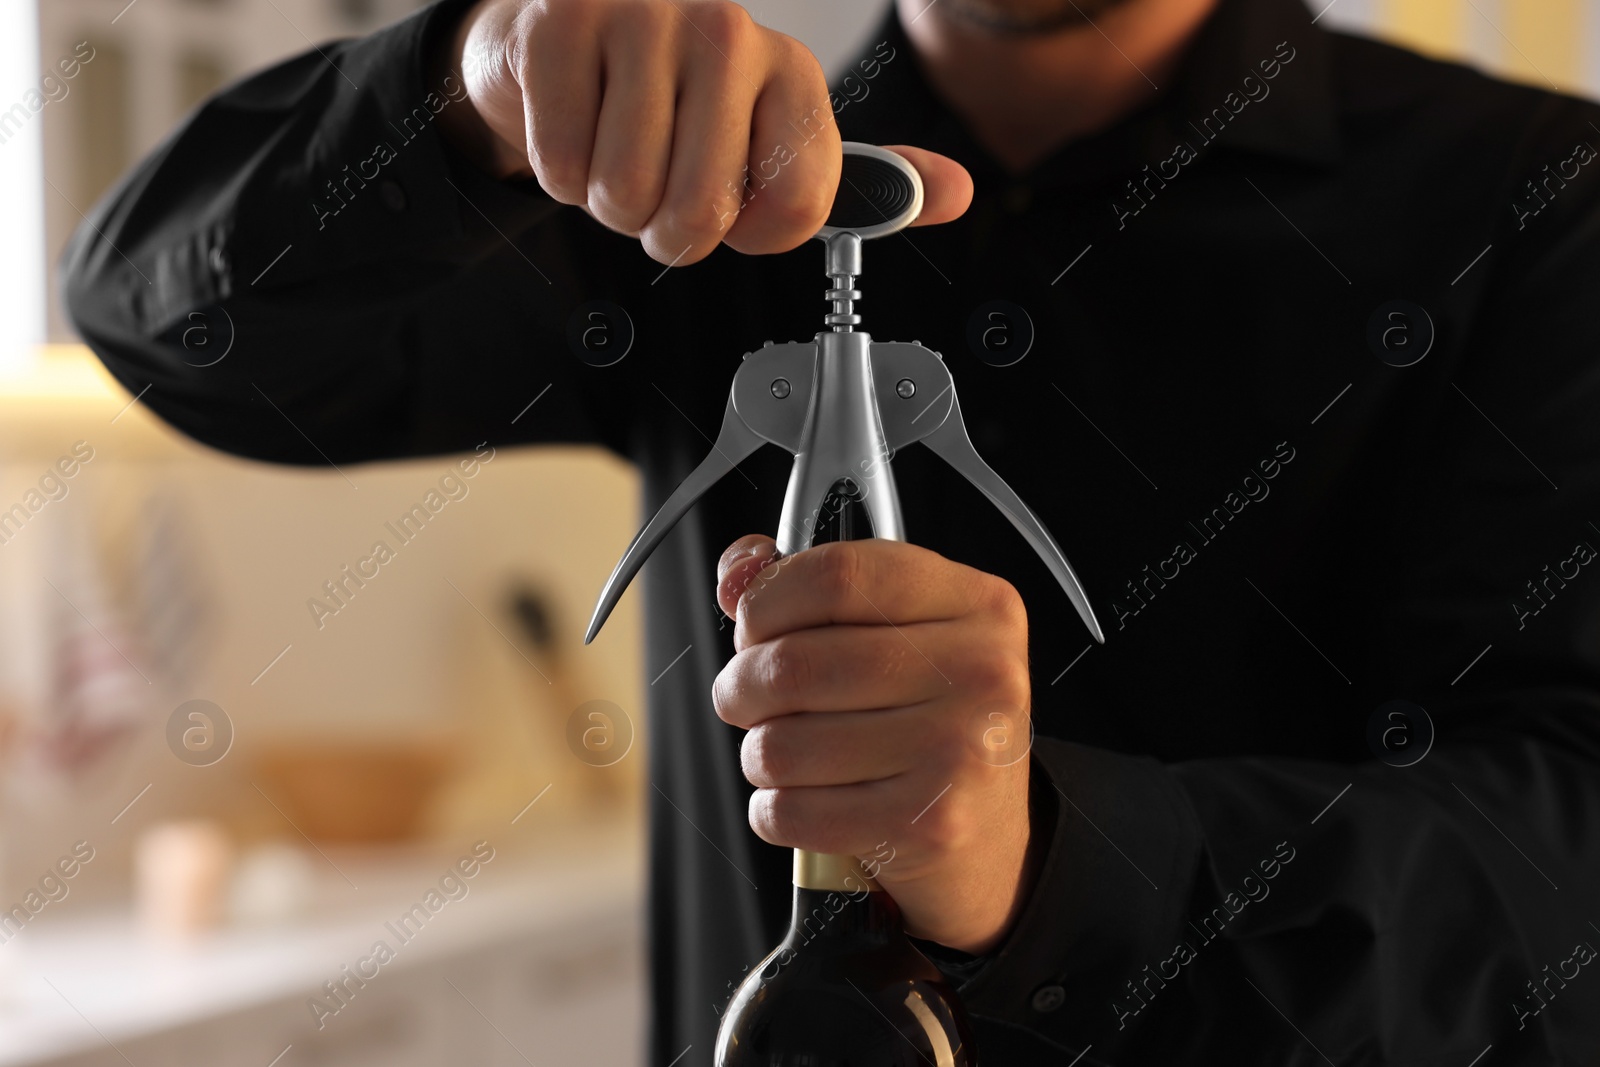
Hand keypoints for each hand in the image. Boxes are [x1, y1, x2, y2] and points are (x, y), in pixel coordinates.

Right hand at [435, 0, 972, 263]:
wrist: (569, 44)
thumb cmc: (675, 107)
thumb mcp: (774, 147)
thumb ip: (862, 183)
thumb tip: (956, 193)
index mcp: (791, 72)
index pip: (797, 209)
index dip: (750, 236)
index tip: (733, 206)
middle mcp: (729, 34)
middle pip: (699, 215)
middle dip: (664, 229)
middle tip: (657, 186)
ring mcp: (644, 21)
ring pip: (624, 195)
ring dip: (607, 201)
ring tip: (615, 151)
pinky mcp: (565, 25)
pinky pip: (561, 162)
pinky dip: (558, 170)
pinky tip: (576, 126)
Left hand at [714, 534, 1041, 955]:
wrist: (990, 832)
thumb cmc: (931, 720)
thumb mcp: (896, 630)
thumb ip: (809, 584)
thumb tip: (739, 575)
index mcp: (976, 604)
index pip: (837, 575)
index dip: (767, 601)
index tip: (754, 627)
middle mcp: (980, 671)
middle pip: (794, 664)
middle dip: (742, 687)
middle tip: (747, 698)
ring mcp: (961, 751)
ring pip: (781, 745)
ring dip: (759, 754)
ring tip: (787, 753)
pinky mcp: (931, 825)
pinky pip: (793, 812)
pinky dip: (774, 811)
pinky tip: (803, 800)